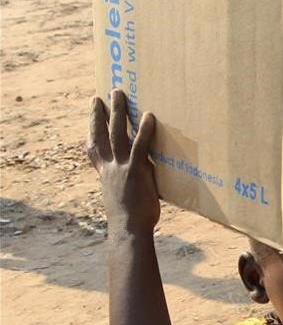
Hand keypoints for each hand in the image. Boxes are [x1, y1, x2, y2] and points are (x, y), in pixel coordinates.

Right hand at [89, 90, 158, 236]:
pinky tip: (149, 115)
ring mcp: (121, 167)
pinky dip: (144, 130)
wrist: (129, 230)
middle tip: (103, 95)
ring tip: (120, 93)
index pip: (94, 148)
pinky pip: (140, 145)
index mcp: (105, 174)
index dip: (91, 128)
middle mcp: (109, 167)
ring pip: (117, 133)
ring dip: (118, 111)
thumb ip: (131, 179)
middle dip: (101, 113)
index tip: (91, 113)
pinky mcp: (136, 170)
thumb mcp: (126, 195)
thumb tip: (146, 170)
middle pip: (102, 133)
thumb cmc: (132, 218)